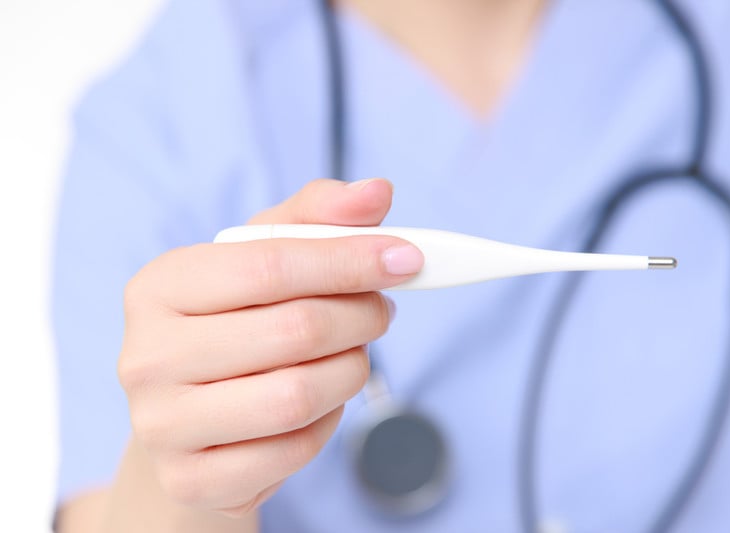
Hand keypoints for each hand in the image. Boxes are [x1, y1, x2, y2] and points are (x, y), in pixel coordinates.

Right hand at [118, 178, 422, 515]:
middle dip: (362, 316)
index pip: (271, 263)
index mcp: (161, 286)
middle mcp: (146, 355)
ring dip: (351, 371)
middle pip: (295, 329)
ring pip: (300, 394)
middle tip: (383, 309)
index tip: (405, 258)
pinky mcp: (192, 478)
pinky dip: (327, 423)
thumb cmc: (233, 329)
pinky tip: (319, 405)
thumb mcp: (263, 262)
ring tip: (353, 355)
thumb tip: (378, 191)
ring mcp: (162, 424)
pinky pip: (294, 448)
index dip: (350, 259)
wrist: (190, 427)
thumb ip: (316, 218)